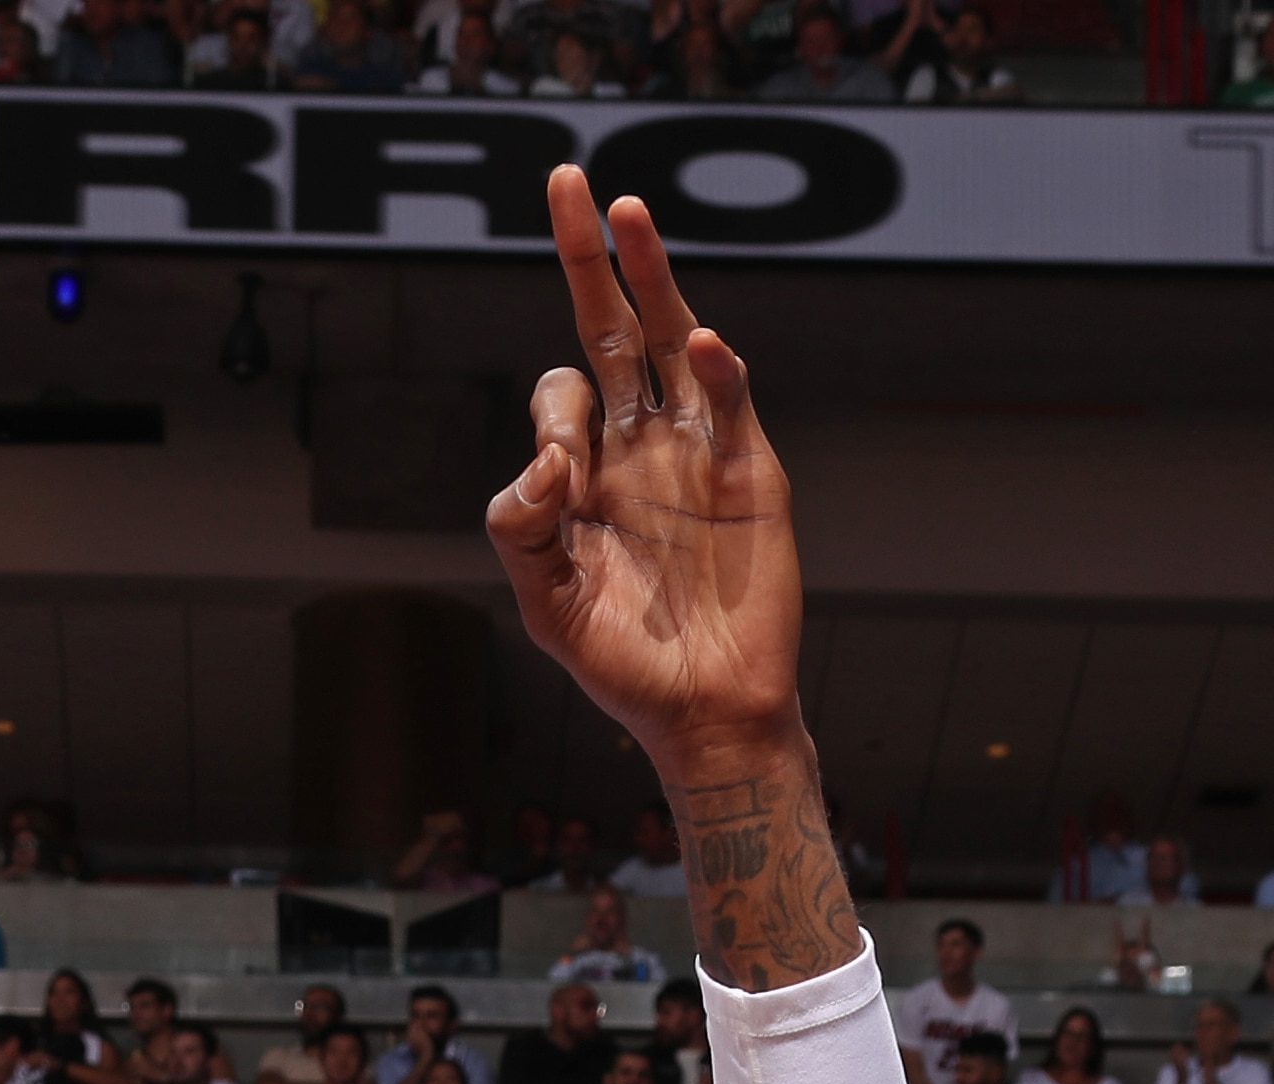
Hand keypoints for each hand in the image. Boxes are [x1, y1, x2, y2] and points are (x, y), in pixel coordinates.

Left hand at [484, 175, 800, 774]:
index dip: (551, 415)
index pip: (561, 392)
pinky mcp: (753, 470)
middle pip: (614, 325)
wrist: (706, 714)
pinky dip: (717, 365)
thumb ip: (520, 531)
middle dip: (589, 256)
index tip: (560, 480)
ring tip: (626, 211)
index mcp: (587, 471)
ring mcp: (699, 449)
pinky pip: (732, 398)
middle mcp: (642, 444)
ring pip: (673, 338)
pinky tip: (698, 338)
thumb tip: (540, 459)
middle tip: (569, 180)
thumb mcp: (545, 604)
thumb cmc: (623, 665)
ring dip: (652, 273)